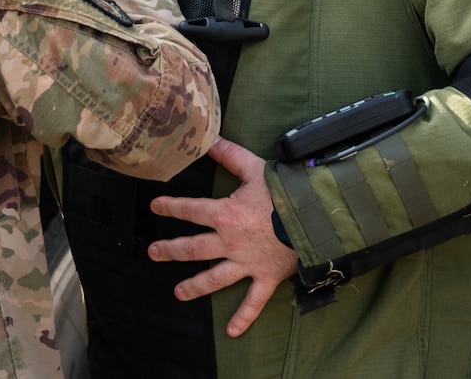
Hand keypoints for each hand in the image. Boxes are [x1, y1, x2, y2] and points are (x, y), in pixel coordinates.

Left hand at [147, 138, 298, 336]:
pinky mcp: (266, 278)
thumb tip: (208, 138)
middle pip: (193, 248)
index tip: (156, 206)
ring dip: (194, 286)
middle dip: (170, 250)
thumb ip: (229, 155)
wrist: (317, 218)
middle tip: (153, 253)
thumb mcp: (255, 168)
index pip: (189, 210)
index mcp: (224, 214)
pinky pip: (253, 302)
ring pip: (214, 278)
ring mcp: (246, 263)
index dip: (171, 206)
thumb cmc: (286, 191)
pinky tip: (231, 332)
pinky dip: (243, 318)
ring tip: (178, 292)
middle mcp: (230, 242)